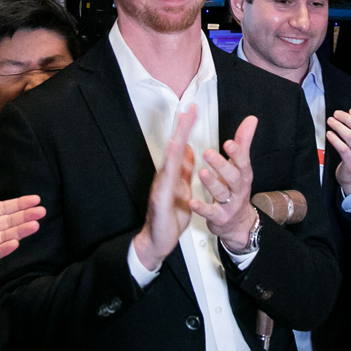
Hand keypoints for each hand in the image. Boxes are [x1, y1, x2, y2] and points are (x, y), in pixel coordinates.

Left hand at [0, 165, 45, 283]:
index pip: (0, 209)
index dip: (17, 204)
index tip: (34, 199)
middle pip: (6, 223)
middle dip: (24, 217)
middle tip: (41, 211)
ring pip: (2, 238)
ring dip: (19, 232)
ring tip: (34, 225)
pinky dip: (1, 250)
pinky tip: (14, 243)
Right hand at [133, 105, 197, 271]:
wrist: (158, 239)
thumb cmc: (169, 215)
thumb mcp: (183, 188)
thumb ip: (185, 170)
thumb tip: (190, 151)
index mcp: (173, 173)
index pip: (181, 146)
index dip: (186, 128)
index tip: (193, 111)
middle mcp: (165, 176)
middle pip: (174, 149)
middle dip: (181, 129)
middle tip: (188, 111)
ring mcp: (161, 187)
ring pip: (168, 162)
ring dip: (174, 145)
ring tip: (181, 129)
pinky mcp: (161, 199)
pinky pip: (165, 182)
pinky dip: (169, 169)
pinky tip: (172, 159)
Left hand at [197, 115, 259, 253]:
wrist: (238, 223)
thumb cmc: (236, 189)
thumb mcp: (242, 166)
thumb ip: (243, 143)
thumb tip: (251, 119)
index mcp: (243, 175)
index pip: (243, 162)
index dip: (237, 153)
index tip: (228, 142)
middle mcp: (238, 190)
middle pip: (233, 178)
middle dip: (222, 165)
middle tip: (208, 153)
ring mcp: (230, 205)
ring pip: (221, 194)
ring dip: (212, 183)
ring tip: (202, 173)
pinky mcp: (219, 217)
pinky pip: (210, 213)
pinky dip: (201, 208)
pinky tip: (192, 202)